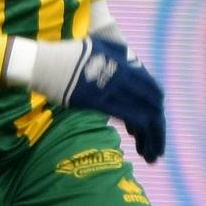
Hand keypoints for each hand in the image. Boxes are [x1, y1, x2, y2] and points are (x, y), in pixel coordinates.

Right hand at [54, 37, 166, 163]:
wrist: (47, 63)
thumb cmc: (69, 57)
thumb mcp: (101, 48)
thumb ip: (119, 58)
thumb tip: (132, 69)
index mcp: (127, 63)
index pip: (154, 91)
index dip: (157, 111)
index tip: (154, 127)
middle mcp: (125, 75)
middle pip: (154, 106)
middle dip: (158, 131)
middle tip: (158, 149)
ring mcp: (114, 87)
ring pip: (146, 116)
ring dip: (152, 138)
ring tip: (152, 157)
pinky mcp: (101, 101)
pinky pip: (131, 117)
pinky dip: (141, 134)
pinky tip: (140, 146)